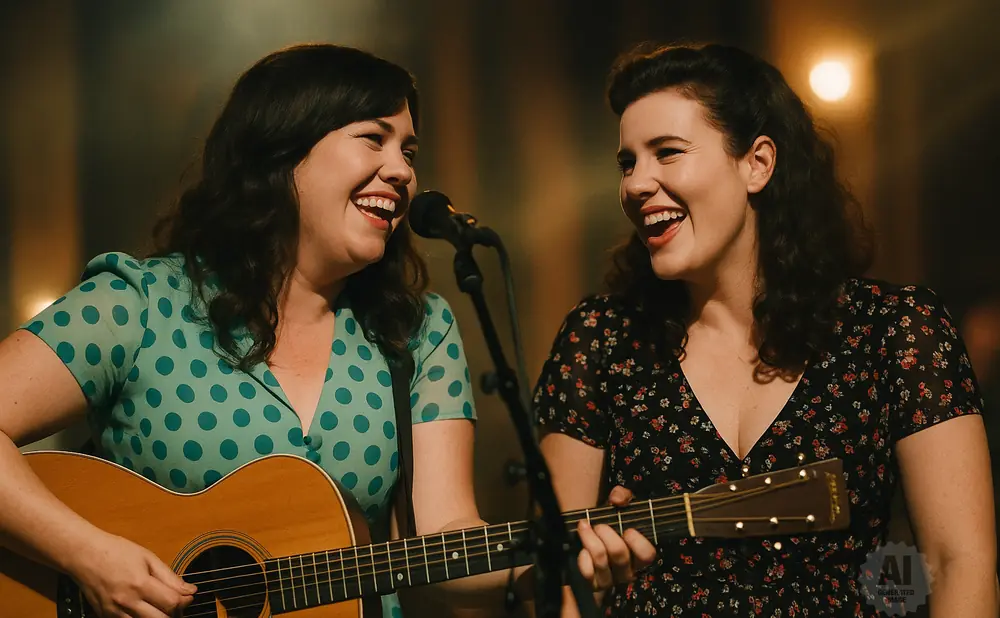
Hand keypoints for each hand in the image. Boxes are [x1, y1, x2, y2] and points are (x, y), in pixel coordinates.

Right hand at [68, 530, 196, 616]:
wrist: (84, 555)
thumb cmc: (117, 551)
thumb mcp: (148, 558)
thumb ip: (170, 577)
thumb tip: (190, 590)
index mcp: (140, 584)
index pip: (171, 603)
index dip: (185, 601)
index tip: (188, 595)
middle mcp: (127, 602)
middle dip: (174, 614)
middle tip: (176, 605)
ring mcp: (114, 612)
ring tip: (160, 607)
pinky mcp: (106, 616)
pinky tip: (144, 609)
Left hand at [575, 486, 656, 594]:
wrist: (583, 544)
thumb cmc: (607, 527)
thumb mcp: (616, 509)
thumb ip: (622, 496)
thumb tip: (617, 500)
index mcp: (638, 556)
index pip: (647, 555)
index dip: (637, 541)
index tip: (627, 530)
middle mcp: (627, 571)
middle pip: (619, 553)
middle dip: (606, 532)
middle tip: (599, 525)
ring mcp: (610, 581)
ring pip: (601, 559)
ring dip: (590, 538)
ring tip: (584, 527)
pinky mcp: (593, 585)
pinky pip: (587, 571)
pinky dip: (583, 556)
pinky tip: (581, 549)